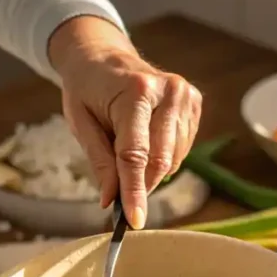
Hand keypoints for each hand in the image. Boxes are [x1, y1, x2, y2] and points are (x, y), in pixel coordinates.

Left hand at [50, 16, 202, 228]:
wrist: (102, 55)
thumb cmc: (87, 89)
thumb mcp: (81, 124)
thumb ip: (100, 162)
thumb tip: (111, 201)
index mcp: (135, 92)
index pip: (135, 155)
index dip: (135, 192)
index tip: (135, 221)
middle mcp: (167, 91)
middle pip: (160, 160)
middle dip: (142, 187)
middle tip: (125, 201)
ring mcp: (185, 96)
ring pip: (172, 159)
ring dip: (150, 172)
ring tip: (128, 154)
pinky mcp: (194, 103)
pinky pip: (182, 149)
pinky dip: (163, 158)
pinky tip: (147, 144)